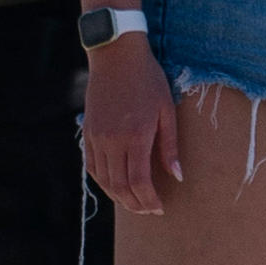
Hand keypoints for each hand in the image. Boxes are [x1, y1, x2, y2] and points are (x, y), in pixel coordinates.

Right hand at [80, 31, 185, 213]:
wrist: (116, 54)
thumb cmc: (148, 79)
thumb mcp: (166, 109)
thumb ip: (169, 145)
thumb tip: (177, 176)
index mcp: (136, 136)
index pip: (139, 182)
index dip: (149, 200)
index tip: (159, 208)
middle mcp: (113, 141)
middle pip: (120, 186)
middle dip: (135, 204)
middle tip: (148, 210)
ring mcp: (97, 137)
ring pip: (104, 180)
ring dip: (119, 196)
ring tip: (134, 202)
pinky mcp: (88, 132)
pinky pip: (92, 166)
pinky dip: (103, 182)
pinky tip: (115, 185)